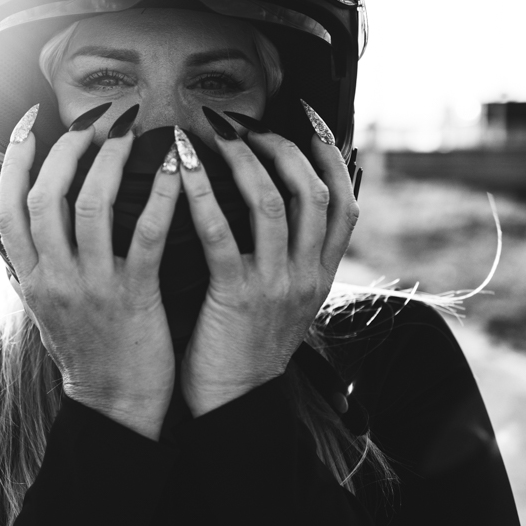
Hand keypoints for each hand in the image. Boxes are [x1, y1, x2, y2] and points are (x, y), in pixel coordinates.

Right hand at [0, 110, 181, 440]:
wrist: (116, 406)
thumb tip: (21, 223)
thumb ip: (34, 265)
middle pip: (45, 197)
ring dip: (110, 162)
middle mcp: (53, 279)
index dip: (17, 160)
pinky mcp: (134, 297)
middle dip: (68, 149)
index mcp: (29, 278)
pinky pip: (147, 235)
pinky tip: (177, 169)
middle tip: (96, 122)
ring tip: (130, 133)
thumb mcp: (45, 308)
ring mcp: (92, 288)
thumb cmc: (86, 350)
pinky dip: (162, 196)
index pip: (6, 208)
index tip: (30, 121)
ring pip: (91, 207)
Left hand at [177, 122, 359, 416]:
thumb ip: (286, 258)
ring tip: (214, 133)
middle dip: (282, 147)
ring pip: (275, 204)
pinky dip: (201, 193)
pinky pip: (222, 233)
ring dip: (245, 160)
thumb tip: (274, 207)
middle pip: (314, 192)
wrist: (232, 406)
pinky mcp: (237, 297)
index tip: (310, 119)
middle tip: (245, 125)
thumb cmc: (245, 347)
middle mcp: (307, 275)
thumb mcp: (284, 301)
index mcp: (322, 275)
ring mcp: (276, 286)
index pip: (345, 203)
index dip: (331, 156)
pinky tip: (180, 167)